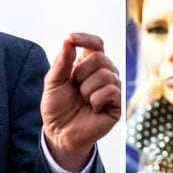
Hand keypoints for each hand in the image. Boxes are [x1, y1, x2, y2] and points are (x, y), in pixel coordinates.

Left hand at [41, 32, 121, 171]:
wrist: (60, 133)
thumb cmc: (57, 108)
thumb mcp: (53, 82)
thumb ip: (61, 62)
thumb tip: (68, 40)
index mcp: (88, 65)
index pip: (96, 44)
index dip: (86, 39)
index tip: (72, 38)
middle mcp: (104, 73)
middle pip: (100, 57)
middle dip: (81, 72)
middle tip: (75, 87)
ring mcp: (113, 88)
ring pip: (105, 74)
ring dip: (87, 89)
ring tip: (84, 101)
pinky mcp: (118, 104)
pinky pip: (111, 90)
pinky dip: (96, 100)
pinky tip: (93, 109)